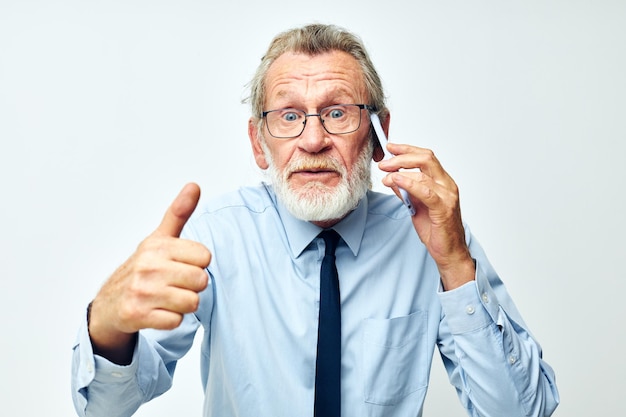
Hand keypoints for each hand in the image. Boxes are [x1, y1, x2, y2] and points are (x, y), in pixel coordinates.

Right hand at [88, 183, 210, 362]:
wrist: (109, 303)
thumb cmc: (142, 269)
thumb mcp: (159, 238)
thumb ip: (179, 213)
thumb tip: (194, 185)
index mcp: (157, 246)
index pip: (205, 256)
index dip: (198, 264)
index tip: (183, 264)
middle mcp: (148, 266)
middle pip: (201, 281)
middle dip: (193, 286)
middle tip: (175, 284)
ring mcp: (142, 291)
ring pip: (192, 302)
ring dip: (184, 304)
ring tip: (167, 298)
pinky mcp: (137, 314)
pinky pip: (176, 321)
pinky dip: (171, 319)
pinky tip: (158, 311)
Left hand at [379, 143, 474, 289]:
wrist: (449, 252)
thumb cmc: (436, 230)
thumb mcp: (415, 206)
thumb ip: (406, 192)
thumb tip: (392, 179)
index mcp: (442, 182)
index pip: (426, 157)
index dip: (407, 149)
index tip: (390, 148)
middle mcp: (447, 185)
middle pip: (426, 158)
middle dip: (402, 156)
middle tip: (384, 162)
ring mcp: (447, 195)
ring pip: (424, 172)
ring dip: (400, 171)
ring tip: (385, 175)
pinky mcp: (443, 208)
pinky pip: (425, 191)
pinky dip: (409, 183)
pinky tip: (396, 181)